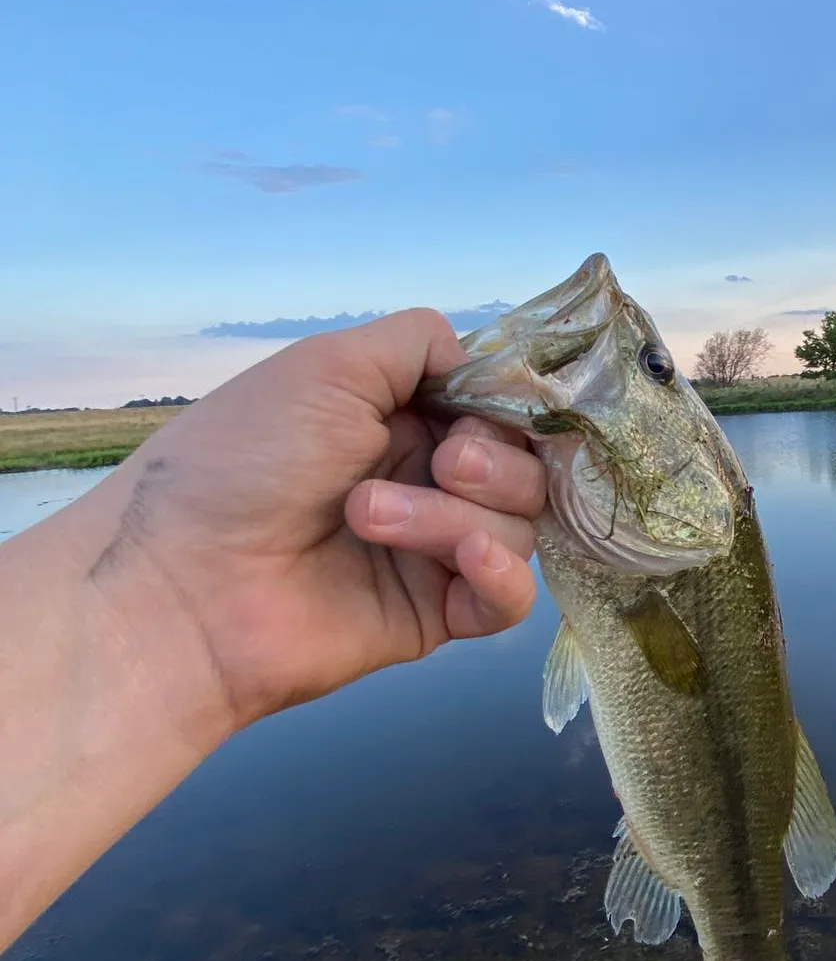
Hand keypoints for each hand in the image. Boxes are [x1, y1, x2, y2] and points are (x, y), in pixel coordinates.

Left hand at [82, 307, 543, 738]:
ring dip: (453, 517)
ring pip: (517, 529)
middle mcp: (424, 482)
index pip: (501, 412)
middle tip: (442, 464)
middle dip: (493, 464)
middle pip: (524, 471)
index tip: (477, 411)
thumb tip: (483, 363)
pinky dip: (502, 576)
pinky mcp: (435, 616)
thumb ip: (418, 344)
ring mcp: (432, 553)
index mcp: (400, 420)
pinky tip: (469, 561)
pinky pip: (508, 600)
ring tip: (370, 519)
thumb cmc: (244, 461)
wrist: (186, 579)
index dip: (507, 410)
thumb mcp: (329, 367)